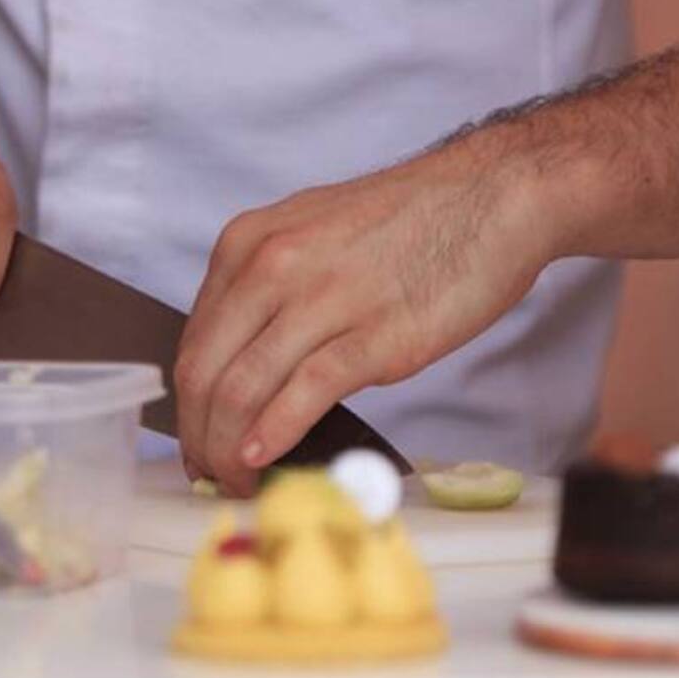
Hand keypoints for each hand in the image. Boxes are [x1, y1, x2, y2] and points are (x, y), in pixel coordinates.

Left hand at [174, 139, 554, 494]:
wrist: (491, 196)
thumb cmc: (406, 220)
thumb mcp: (308, 234)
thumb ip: (266, 290)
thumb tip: (240, 364)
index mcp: (247, 244)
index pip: (193, 343)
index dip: (187, 406)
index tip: (198, 439)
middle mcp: (272, 266)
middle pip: (205, 374)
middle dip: (198, 437)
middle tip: (210, 474)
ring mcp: (322, 300)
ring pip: (242, 391)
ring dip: (229, 450)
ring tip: (239, 481)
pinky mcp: (375, 335)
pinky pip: (304, 393)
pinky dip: (274, 435)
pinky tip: (264, 459)